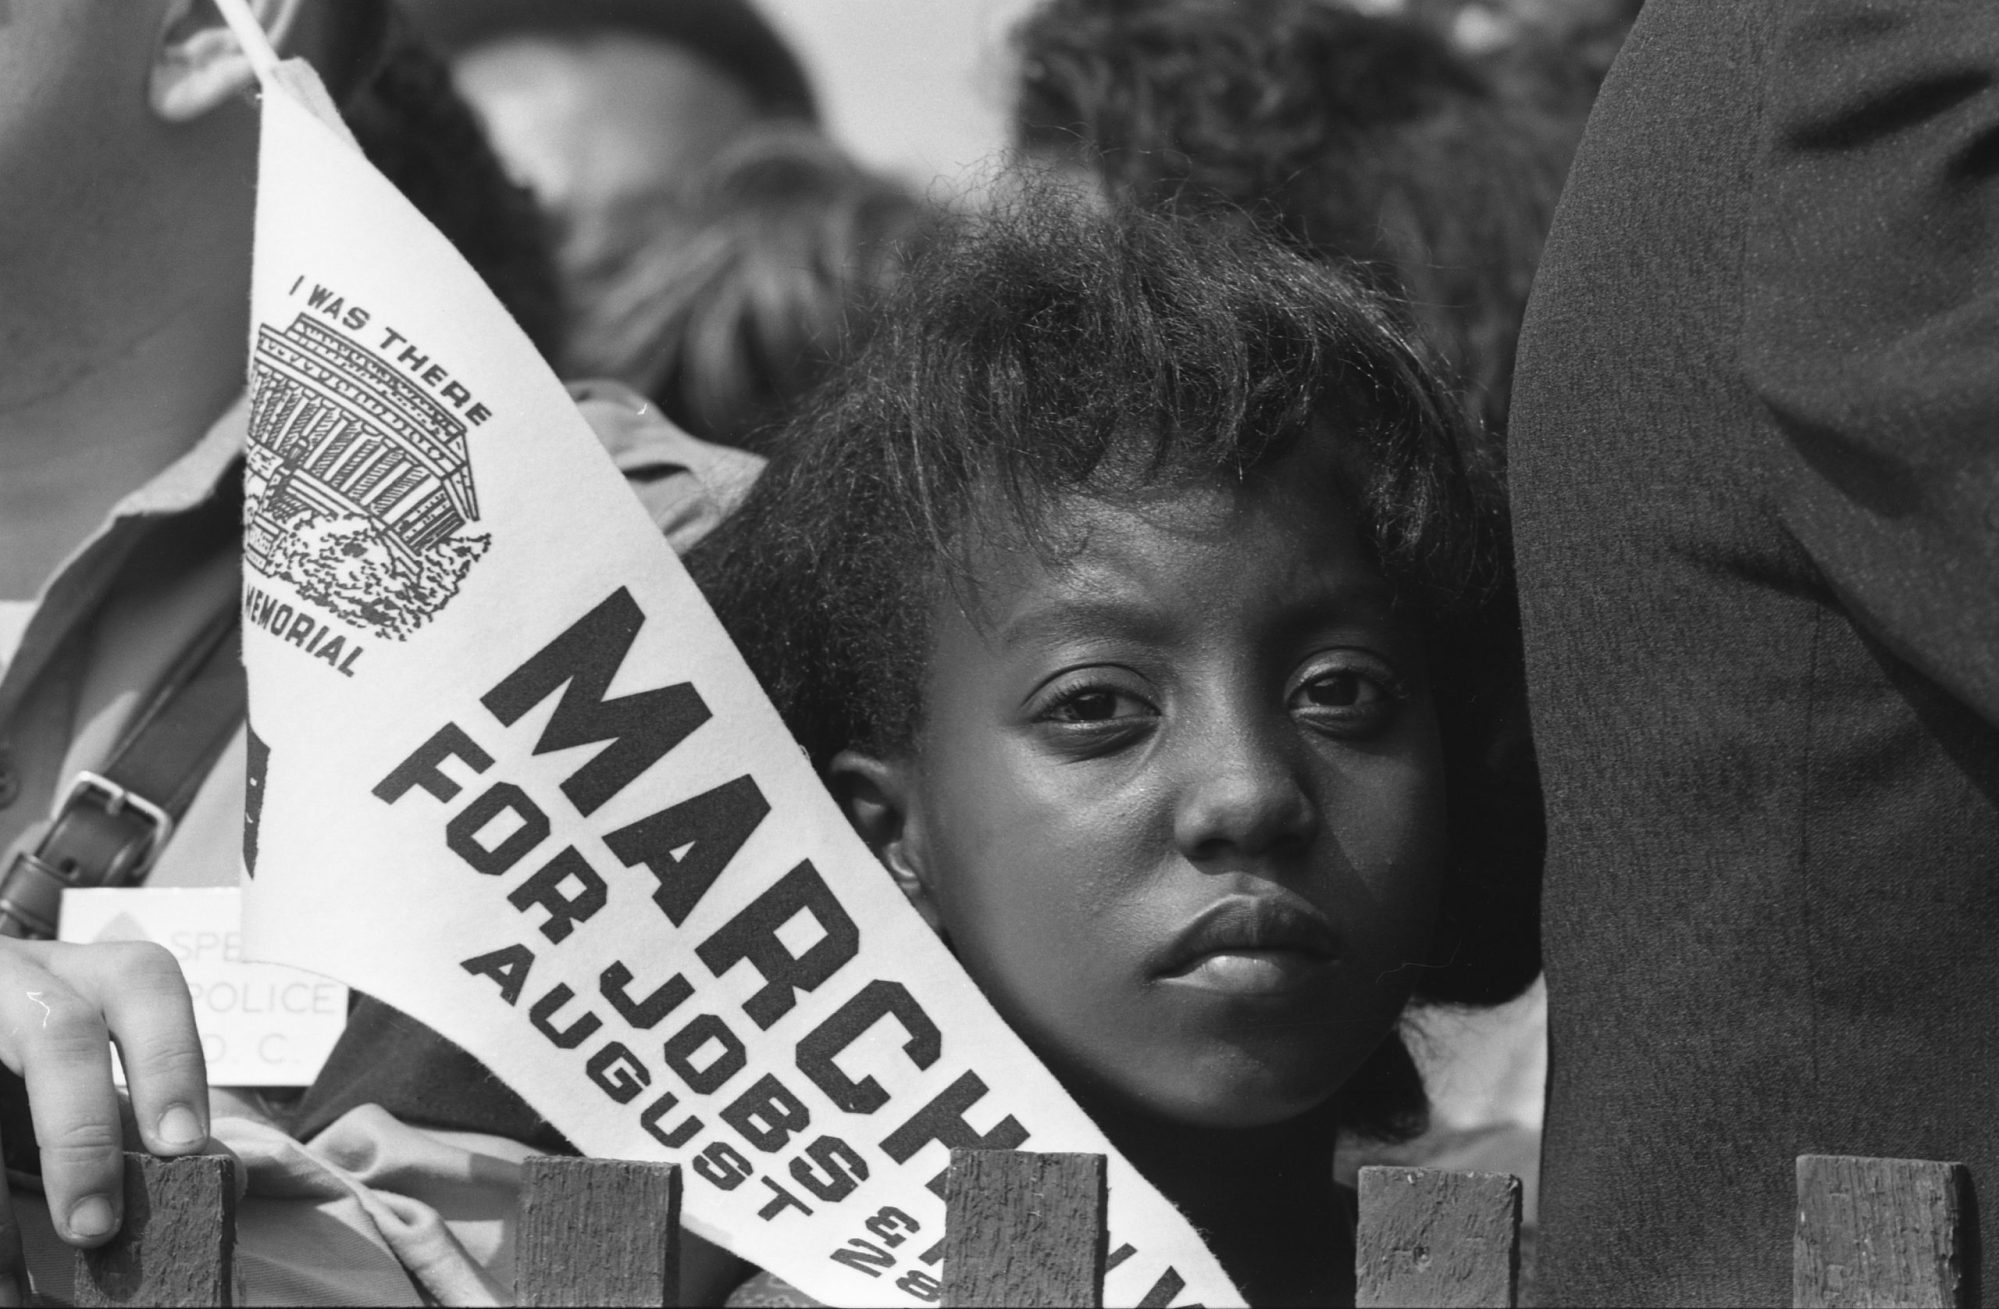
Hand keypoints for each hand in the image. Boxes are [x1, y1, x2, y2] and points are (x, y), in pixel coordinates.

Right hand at [0, 940, 207, 1273]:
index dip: (170, 1060)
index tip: (181, 1147)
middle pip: (60, 1032)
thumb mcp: (81, 1070)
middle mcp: (19, 978)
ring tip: (12, 1295)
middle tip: (93, 1229)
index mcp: (83, 975)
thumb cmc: (21, 1044)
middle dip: (83, 1131)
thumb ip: (145, 1114)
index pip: (144, 983)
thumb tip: (227, 1177)